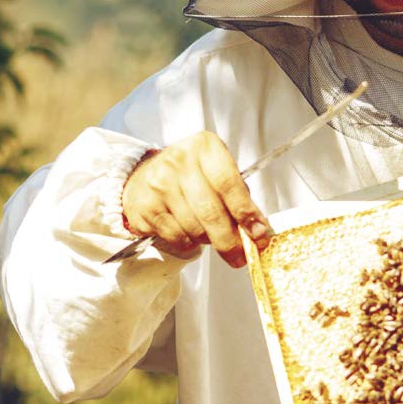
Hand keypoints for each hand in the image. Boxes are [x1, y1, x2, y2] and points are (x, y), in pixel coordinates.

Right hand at [122, 132, 270, 267]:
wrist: (144, 174)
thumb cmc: (190, 174)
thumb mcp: (217, 170)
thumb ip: (239, 194)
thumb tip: (258, 229)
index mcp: (205, 148)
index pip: (229, 184)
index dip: (246, 212)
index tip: (259, 233)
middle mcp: (180, 162)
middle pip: (212, 212)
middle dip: (230, 240)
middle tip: (242, 255)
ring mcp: (159, 184)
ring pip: (195, 228)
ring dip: (209, 240)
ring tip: (211, 234)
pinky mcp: (146, 207)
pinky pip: (177, 237)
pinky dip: (190, 242)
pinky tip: (190, 232)